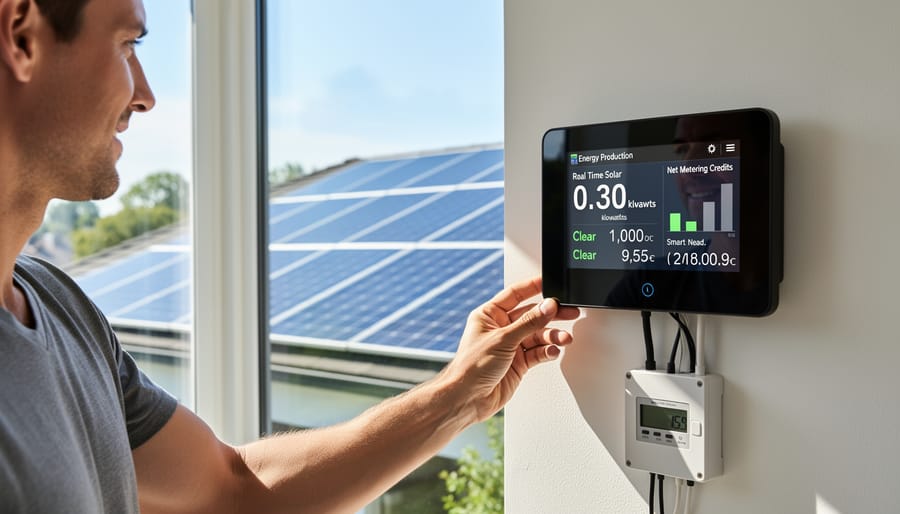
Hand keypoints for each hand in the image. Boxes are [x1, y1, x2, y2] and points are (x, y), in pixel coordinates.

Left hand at [444, 277, 580, 421]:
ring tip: (563, 338)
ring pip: (537, 335)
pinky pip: (538, 352)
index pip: (515, 294)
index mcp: (489, 315)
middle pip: (531, 315)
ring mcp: (510, 346)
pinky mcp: (518, 363)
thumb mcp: (503, 339)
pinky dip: (547, 351)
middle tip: (569, 312)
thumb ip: (529, 323)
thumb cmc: (471, 367)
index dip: (533, 287)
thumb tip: (548, 306)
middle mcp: (500, 328)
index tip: (551, 282)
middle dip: (551, 314)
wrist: (468, 399)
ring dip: (552, 336)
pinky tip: (553, 351)